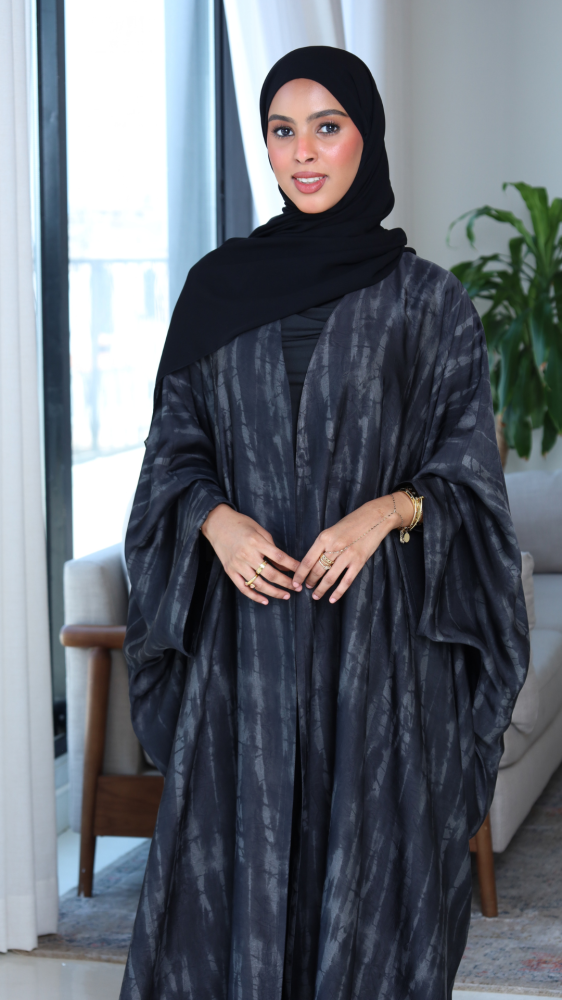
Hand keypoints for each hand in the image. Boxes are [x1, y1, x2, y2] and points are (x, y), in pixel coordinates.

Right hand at [201, 504, 300, 605]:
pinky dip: (254, 596)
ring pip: (258, 584)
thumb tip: (284, 566)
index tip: (302, 572)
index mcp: (256, 542)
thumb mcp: (260, 531)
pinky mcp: (230, 571)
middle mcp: (247, 554)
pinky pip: (243, 587)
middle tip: (298, 588)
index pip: (279, 558)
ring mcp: (237, 564)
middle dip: (286, 582)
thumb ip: (272, 548)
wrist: (217, 524)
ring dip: (274, 592)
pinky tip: (265, 601)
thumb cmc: (241, 524)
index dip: (293, 566)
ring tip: (286, 595)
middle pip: (271, 574)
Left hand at [292, 492, 413, 603]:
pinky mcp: (359, 562)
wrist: (375, 518)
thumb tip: (312, 561)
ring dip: (321, 589)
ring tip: (316, 595)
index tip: (295, 582)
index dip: (300, 574)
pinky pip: (346, 581)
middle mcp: (334, 547)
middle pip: (317, 570)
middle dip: (310, 581)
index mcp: (324, 538)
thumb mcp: (332, 530)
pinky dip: (338, 592)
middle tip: (306, 587)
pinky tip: (332, 599)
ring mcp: (347, 555)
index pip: (307, 560)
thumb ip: (323, 544)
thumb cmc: (352, 522)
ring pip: (329, 578)